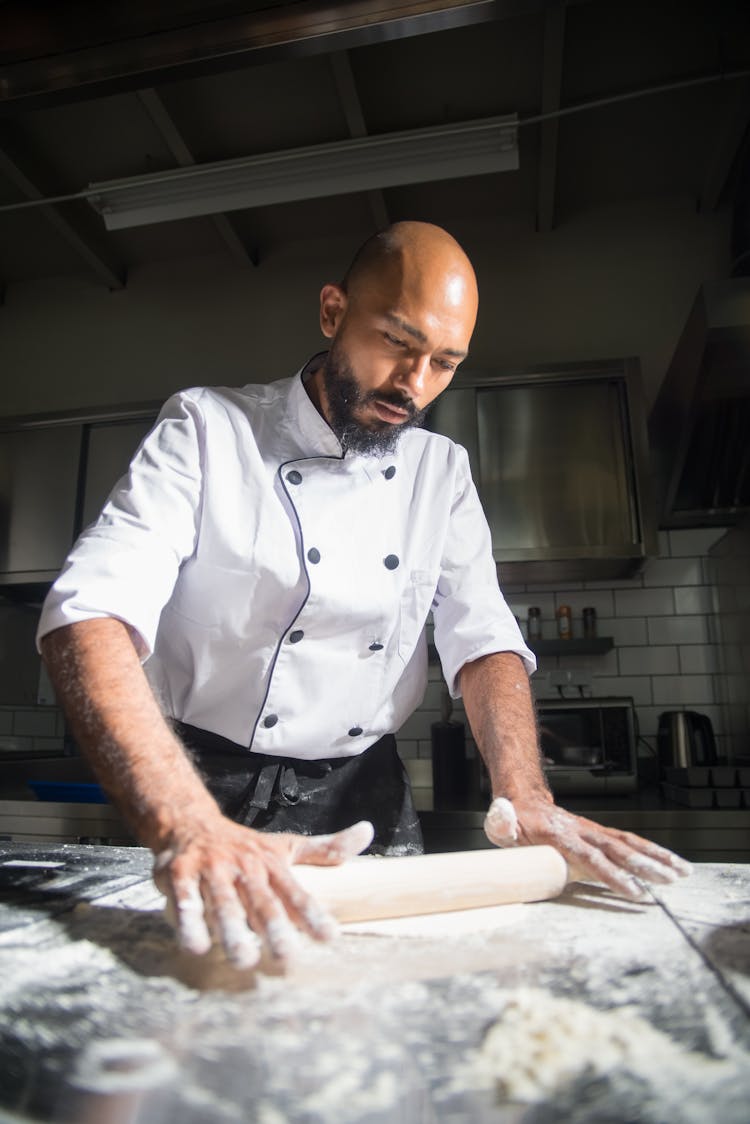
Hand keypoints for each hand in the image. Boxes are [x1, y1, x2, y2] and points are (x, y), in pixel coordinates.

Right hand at [153, 816, 373, 968]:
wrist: (191, 823)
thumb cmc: (245, 847)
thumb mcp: (285, 846)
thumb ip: (324, 849)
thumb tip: (367, 833)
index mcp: (271, 864)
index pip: (295, 893)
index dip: (312, 915)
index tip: (330, 938)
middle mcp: (244, 867)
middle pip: (261, 902)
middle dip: (273, 928)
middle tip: (285, 957)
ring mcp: (212, 870)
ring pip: (223, 903)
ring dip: (232, 931)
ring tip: (243, 959)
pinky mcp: (180, 875)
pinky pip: (184, 900)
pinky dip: (189, 921)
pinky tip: (196, 944)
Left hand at [483, 795, 691, 900]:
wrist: (525, 799)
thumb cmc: (513, 820)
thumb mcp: (501, 823)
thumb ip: (502, 825)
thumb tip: (502, 821)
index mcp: (560, 835)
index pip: (590, 857)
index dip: (612, 874)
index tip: (633, 890)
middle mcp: (583, 831)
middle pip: (618, 850)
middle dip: (645, 867)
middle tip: (669, 882)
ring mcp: (594, 832)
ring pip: (630, 844)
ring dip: (657, 858)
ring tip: (682, 873)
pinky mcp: (601, 835)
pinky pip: (630, 843)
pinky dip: (653, 853)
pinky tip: (671, 865)